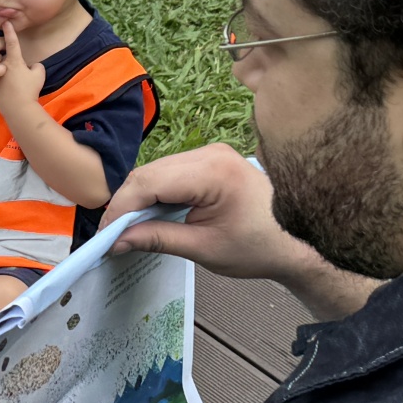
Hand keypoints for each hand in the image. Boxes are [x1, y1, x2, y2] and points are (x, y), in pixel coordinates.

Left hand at [0, 22, 44, 112]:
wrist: (17, 109)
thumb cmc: (30, 91)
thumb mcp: (39, 75)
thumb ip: (36, 66)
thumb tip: (32, 66)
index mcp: (14, 61)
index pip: (11, 42)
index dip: (9, 31)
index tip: (5, 20)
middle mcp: (1, 65)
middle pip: (2, 55)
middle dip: (5, 56)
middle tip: (12, 67)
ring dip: (1, 70)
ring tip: (10, 81)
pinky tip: (5, 90)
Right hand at [105, 143, 302, 280]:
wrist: (298, 242)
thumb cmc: (258, 247)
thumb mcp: (203, 248)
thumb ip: (156, 239)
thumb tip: (116, 241)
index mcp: (212, 171)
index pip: (148, 182)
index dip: (120, 209)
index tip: (105, 236)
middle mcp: (209, 153)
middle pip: (148, 173)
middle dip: (125, 204)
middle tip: (111, 236)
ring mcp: (210, 153)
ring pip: (154, 171)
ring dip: (137, 199)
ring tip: (126, 229)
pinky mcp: (209, 161)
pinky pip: (168, 173)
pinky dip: (153, 194)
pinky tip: (148, 216)